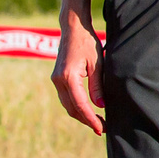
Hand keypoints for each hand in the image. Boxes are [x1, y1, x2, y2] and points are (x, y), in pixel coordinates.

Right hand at [51, 16, 105, 134]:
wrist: (73, 28)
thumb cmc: (87, 43)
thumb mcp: (97, 63)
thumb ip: (97, 86)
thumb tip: (100, 106)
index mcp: (68, 76)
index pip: (80, 104)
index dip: (90, 119)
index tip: (100, 129)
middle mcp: (58, 80)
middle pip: (72, 108)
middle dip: (86, 120)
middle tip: (102, 129)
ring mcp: (56, 80)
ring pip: (68, 105)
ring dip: (81, 115)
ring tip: (97, 123)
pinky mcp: (57, 78)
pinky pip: (66, 98)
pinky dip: (76, 107)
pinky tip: (88, 111)